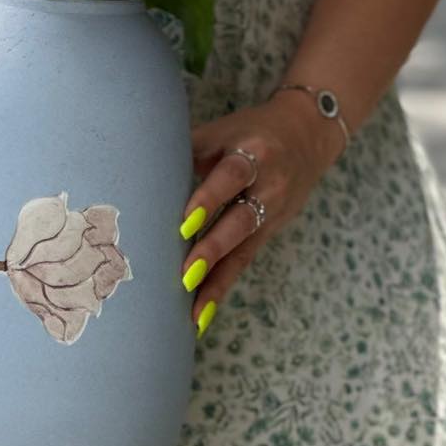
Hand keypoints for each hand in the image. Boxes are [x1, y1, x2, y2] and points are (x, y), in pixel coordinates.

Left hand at [178, 94, 342, 334]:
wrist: (307, 135)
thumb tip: (138, 170)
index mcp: (254, 152)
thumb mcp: (223, 131)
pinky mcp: (269, 233)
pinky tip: (202, 315)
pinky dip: (222, 288)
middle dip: (214, 248)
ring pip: (243, 249)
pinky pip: (244, 262)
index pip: (232, 175)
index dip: (210, 198)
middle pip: (241, 220)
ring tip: (193, 309)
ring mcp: (271, 213)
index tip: (185, 223)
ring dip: (217, 280)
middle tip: (187, 274)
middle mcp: (268, 186)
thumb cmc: (248, 132)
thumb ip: (189, 150)